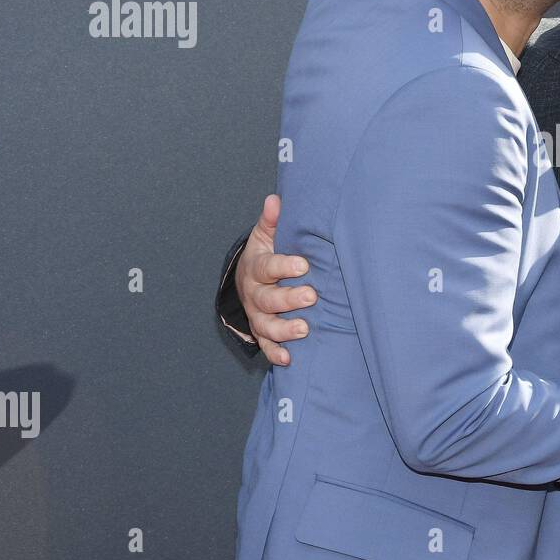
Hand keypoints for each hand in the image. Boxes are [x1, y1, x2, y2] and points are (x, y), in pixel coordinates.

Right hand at [236, 194, 315, 365]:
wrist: (248, 279)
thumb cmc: (266, 254)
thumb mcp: (266, 236)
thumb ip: (272, 221)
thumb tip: (275, 199)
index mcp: (257, 267)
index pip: (268, 266)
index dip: (284, 266)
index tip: (303, 265)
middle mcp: (254, 294)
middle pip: (267, 299)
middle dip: (288, 299)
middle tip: (310, 296)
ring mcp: (257, 315)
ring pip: (266, 325)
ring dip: (284, 329)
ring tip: (304, 329)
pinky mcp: (261, 332)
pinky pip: (266, 345)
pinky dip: (276, 353)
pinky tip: (290, 359)